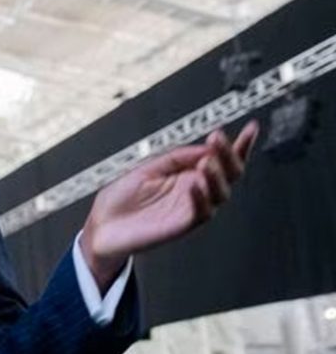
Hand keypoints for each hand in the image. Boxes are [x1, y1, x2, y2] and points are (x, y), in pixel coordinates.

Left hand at [82, 122, 256, 285]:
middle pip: (229, 174)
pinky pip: (201, 213)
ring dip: (217, 175)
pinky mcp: (182, 225)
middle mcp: (195, 190)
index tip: (251, 128)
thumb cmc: (121, 197)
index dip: (239, 145)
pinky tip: (196, 184)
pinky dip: (201, 197)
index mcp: (189, 174)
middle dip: (228, 155)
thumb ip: (175, 158)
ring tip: (207, 161)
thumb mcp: (147, 168)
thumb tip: (204, 148)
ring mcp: (190, 208)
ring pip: (220, 193)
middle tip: (218, 140)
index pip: (221, 158)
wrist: (102, 225)